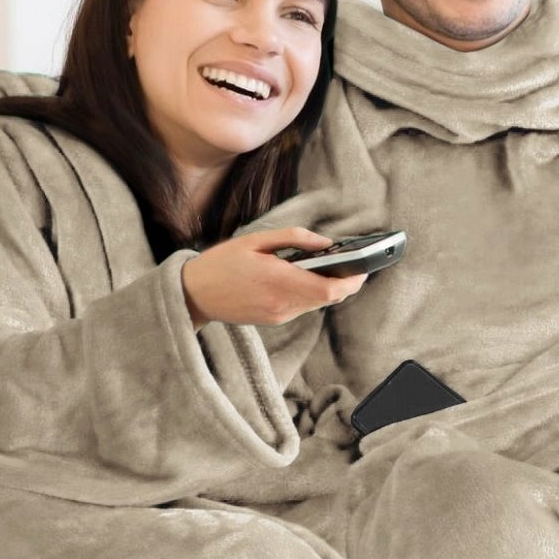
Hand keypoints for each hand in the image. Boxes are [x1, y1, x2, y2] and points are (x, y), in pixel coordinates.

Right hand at [180, 227, 369, 328]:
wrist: (194, 295)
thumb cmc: (221, 264)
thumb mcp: (256, 240)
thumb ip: (294, 238)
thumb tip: (325, 242)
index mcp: (279, 281)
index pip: (330, 289)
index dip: (353, 280)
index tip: (364, 267)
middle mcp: (283, 304)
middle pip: (329, 298)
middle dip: (346, 282)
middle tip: (354, 263)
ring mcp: (279, 315)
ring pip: (318, 303)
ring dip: (328, 287)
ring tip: (330, 266)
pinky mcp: (274, 320)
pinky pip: (303, 306)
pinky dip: (311, 293)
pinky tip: (305, 277)